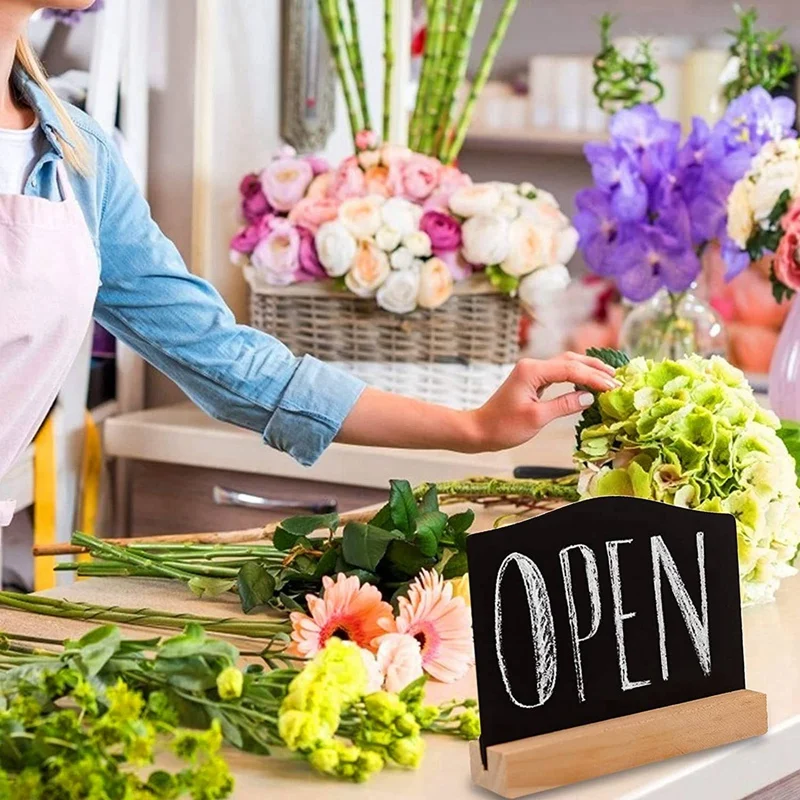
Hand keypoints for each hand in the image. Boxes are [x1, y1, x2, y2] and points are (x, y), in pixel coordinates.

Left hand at [337, 352, 618, 454]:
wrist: (478, 431)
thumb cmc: (503, 427)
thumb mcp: (536, 418)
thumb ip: (564, 405)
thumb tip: (588, 398)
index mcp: (532, 371)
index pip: (571, 370)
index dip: (594, 378)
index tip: (613, 386)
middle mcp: (532, 366)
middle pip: (571, 360)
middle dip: (595, 368)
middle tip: (618, 378)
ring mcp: (531, 372)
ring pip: (566, 364)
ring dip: (587, 370)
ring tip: (609, 377)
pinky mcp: (531, 380)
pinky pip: (559, 373)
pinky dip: (576, 377)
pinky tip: (588, 384)